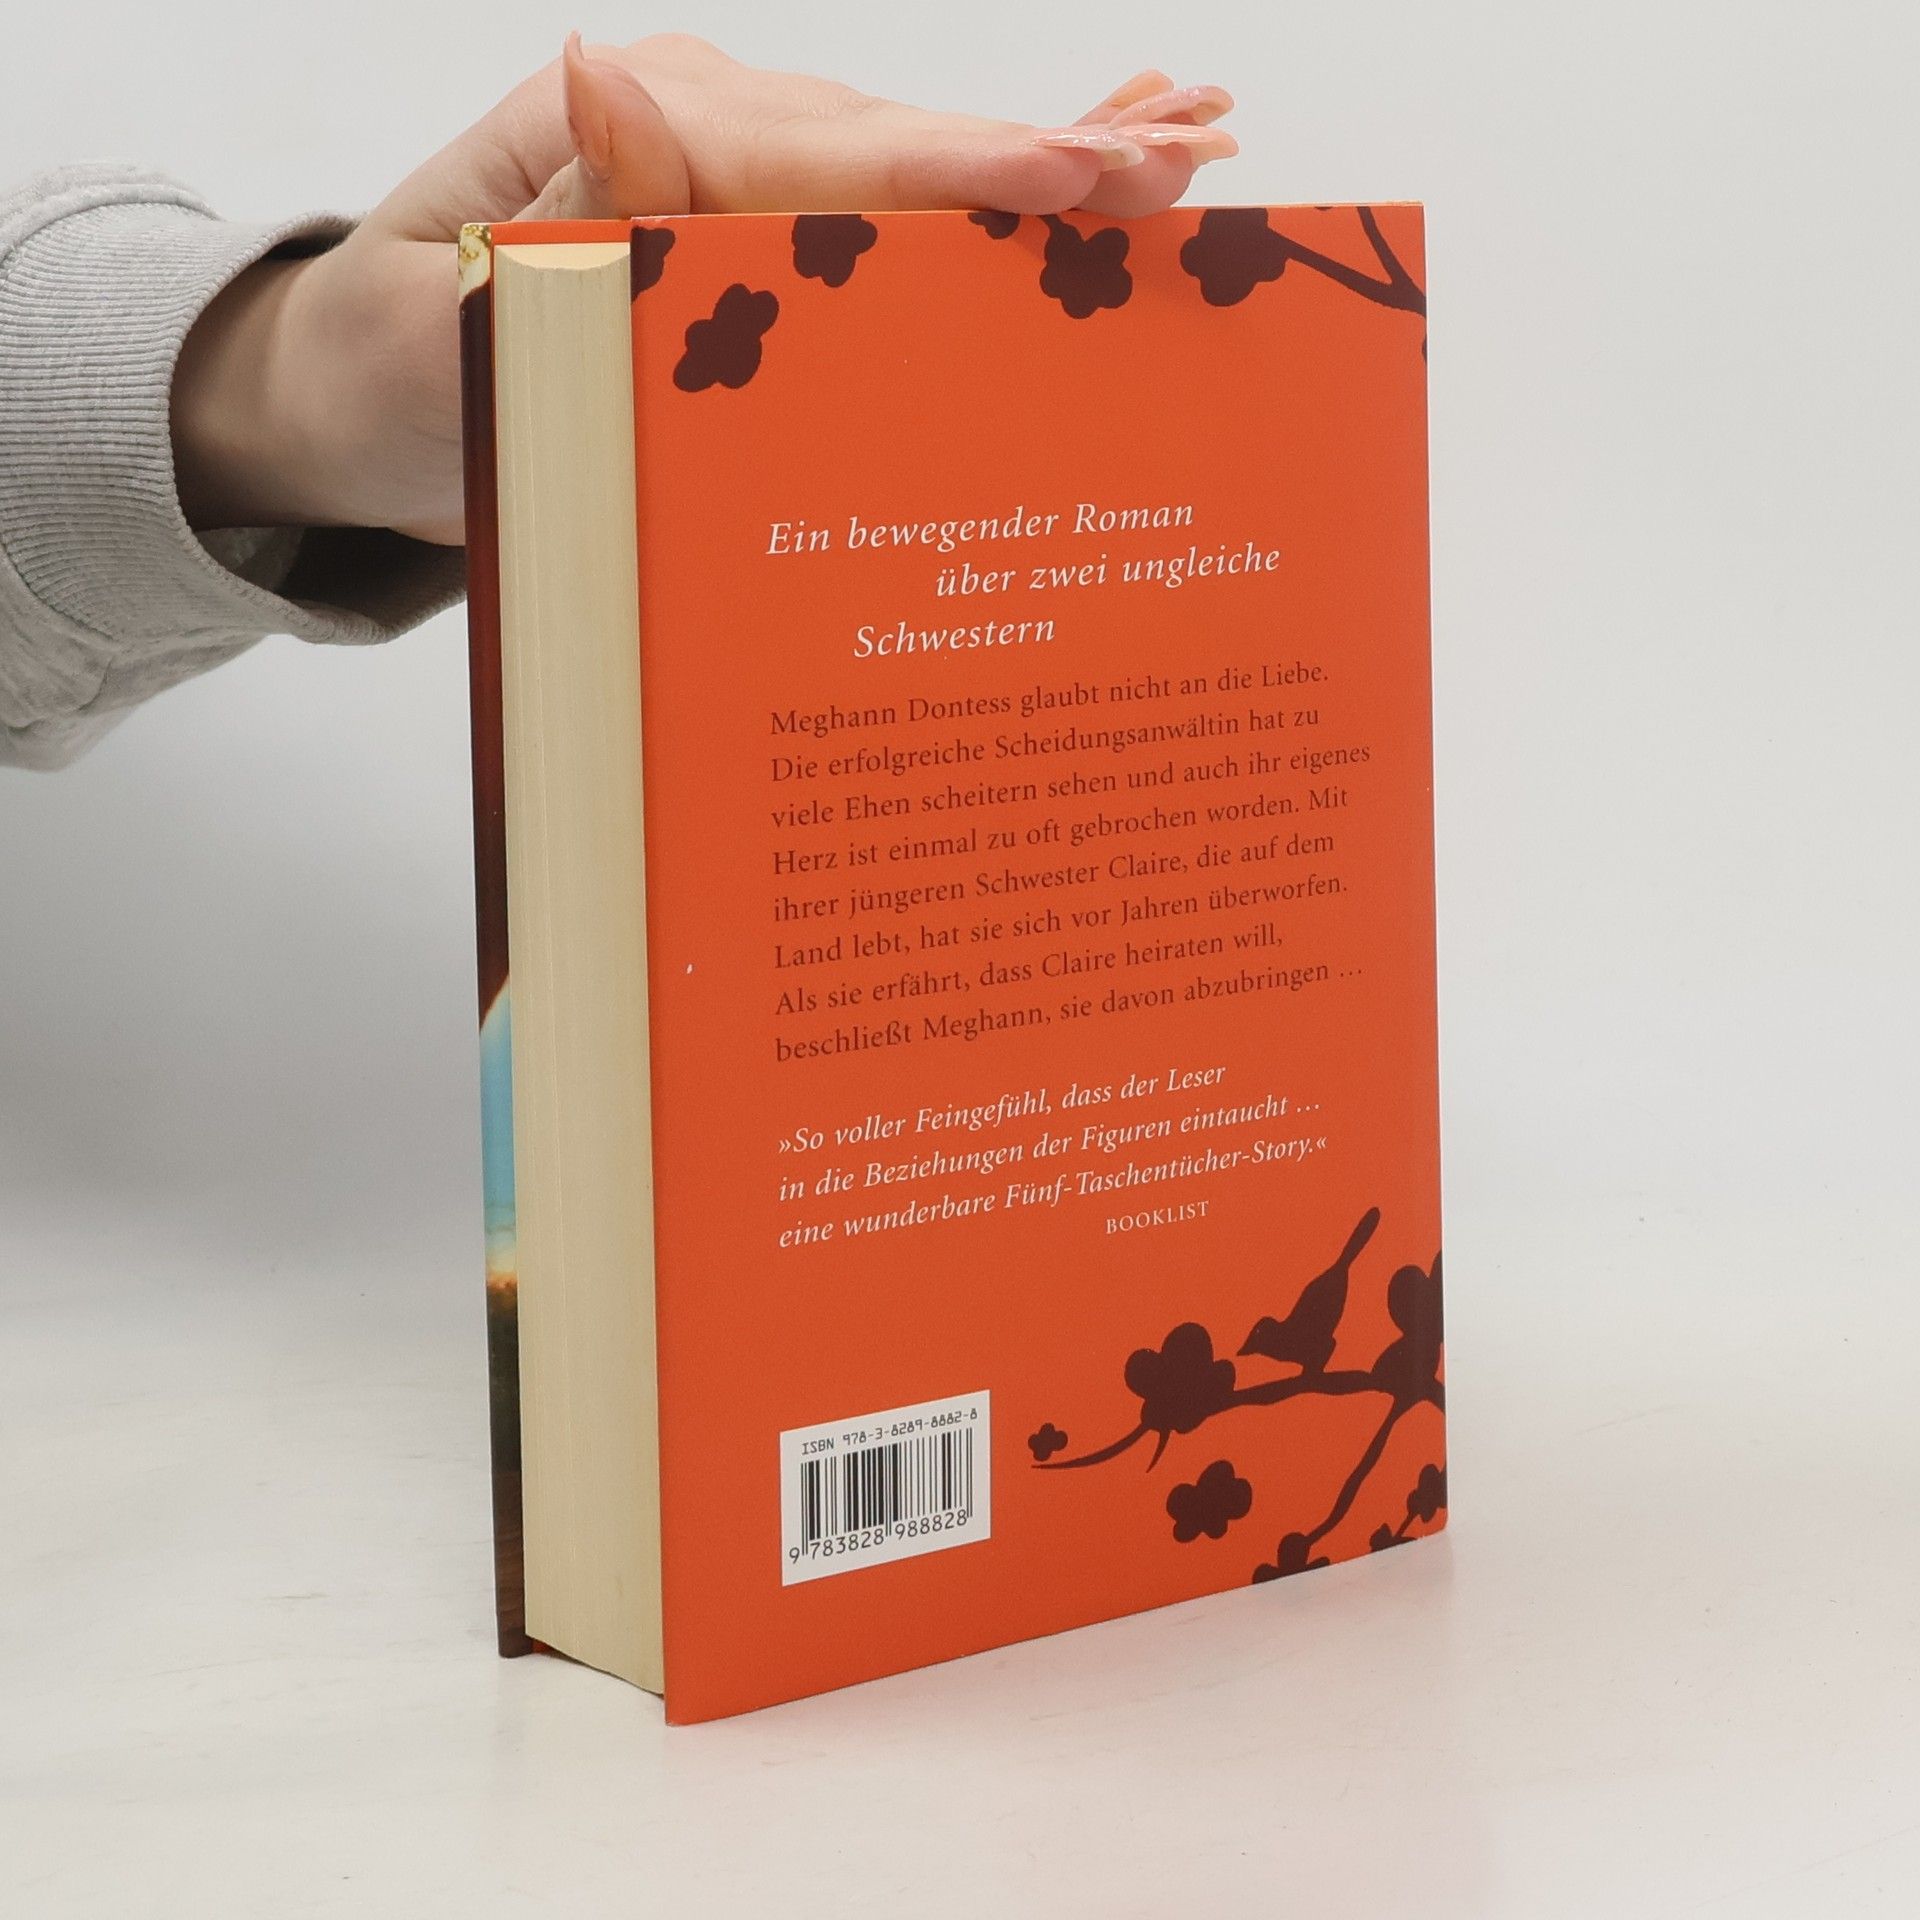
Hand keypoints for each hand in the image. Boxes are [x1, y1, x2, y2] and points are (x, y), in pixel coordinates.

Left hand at [172, 35, 1235, 545]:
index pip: (832, 160)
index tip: (1087, 173)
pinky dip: (989, 185)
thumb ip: (562, 208)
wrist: (354, 386)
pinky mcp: (754, 219)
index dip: (965, 172)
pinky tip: (1088, 151)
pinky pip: (886, 207)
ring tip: (1188, 138)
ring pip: (914, 169)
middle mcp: (706, 126)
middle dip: (1049, 156)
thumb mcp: (448, 309)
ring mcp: (737, 165)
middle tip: (1192, 158)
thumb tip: (624, 86)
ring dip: (1051, 155)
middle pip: (902, 149)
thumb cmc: (397, 369)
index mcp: (635, 131)